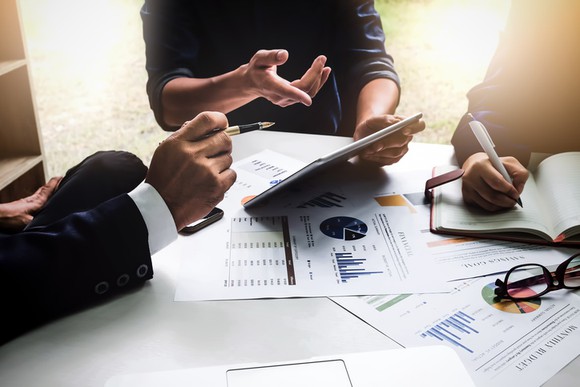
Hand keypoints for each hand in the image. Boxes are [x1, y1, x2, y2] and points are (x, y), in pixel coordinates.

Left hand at [0, 176, 61, 231]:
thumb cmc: (11, 218)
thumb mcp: (28, 222)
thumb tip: (50, 223)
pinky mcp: (22, 206)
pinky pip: (35, 198)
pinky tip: (40, 200)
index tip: (62, 176)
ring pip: (40, 193)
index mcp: (37, 202)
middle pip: (45, 189)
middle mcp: (33, 200)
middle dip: (53, 184)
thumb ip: (40, 221)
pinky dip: (41, 196)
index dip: (56, 182)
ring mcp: (26, 202)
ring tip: (53, 189)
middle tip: (60, 179)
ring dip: (47, 190)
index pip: (48, 189)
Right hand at [146, 111, 236, 229]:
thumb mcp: (166, 151)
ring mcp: (206, 171)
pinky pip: (232, 174)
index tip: (223, 124)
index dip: (219, 120)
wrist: (161, 207)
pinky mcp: (216, 186)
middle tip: (216, 151)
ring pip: (228, 157)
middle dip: (223, 144)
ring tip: (207, 172)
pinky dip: (225, 178)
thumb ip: (185, 136)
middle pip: (224, 138)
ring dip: (221, 163)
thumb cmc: (163, 180)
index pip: (206, 120)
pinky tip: (212, 182)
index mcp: (179, 143)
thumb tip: (207, 127)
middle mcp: (193, 155)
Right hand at [243, 49, 330, 106]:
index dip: (297, 96)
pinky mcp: (292, 100)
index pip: (286, 92)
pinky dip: (317, 82)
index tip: (308, 100)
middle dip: (315, 75)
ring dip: (319, 79)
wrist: (253, 83)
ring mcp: (286, 100)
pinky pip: (308, 93)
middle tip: (322, 58)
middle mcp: (279, 96)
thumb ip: (271, 56)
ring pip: (308, 93)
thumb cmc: (256, 69)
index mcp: (271, 85)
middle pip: (303, 90)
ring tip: (325, 66)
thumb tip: (285, 55)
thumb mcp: (259, 58)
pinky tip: (322, 72)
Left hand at [354, 114, 424, 165]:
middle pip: (403, 141)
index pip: (419, 125)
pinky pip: (388, 160)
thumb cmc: (372, 125)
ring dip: (381, 152)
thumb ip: (384, 119)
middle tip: (376, 145)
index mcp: (406, 124)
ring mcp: (402, 149)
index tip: (404, 130)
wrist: (365, 134)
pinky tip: (368, 155)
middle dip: (388, 143)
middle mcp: (407, 138)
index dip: (414, 128)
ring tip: (368, 150)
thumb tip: (392, 123)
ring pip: (395, 153)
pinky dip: (377, 158)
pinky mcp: (395, 159)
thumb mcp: (373, 119)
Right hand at [461, 152, 528, 210]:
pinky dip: (493, 207)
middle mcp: (471, 176)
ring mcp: (467, 187)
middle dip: (507, 201)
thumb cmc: (493, 164)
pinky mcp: (466, 196)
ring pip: (488, 204)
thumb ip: (519, 173)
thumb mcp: (509, 163)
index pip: (496, 182)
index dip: (509, 190)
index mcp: (481, 165)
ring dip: (501, 206)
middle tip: (513, 201)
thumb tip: (518, 189)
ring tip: (507, 202)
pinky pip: (482, 207)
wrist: (474, 165)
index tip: (516, 194)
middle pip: (492, 196)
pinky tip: (498, 202)